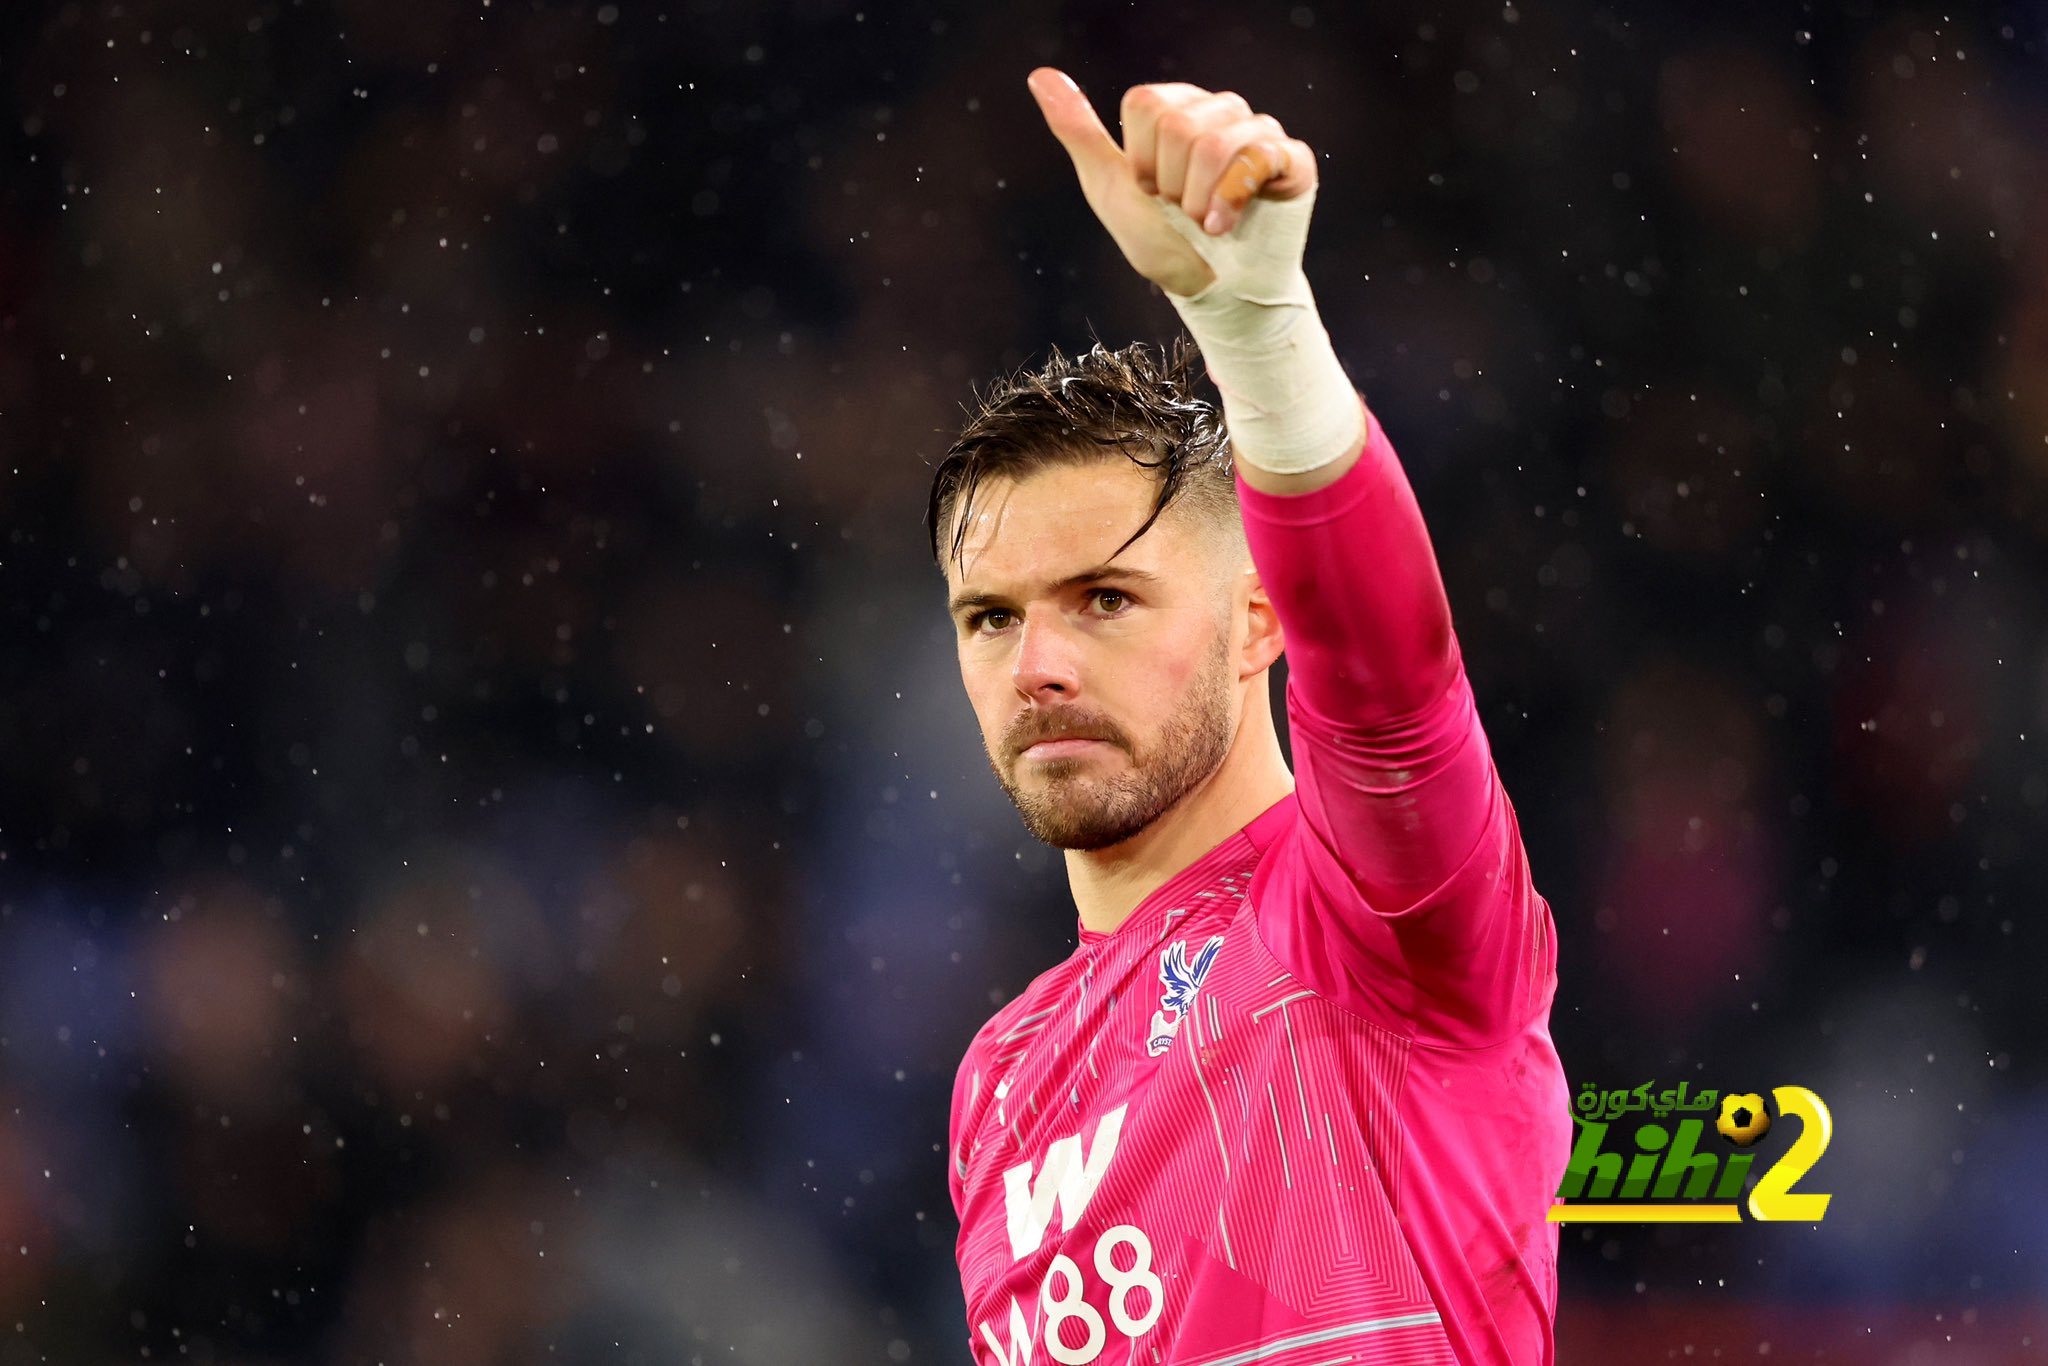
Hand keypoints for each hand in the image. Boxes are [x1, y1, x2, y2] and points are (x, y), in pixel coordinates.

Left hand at [1026, 68, 1316, 296]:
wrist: (1213, 294)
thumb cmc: (1165, 243)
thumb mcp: (1110, 188)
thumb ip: (1077, 131)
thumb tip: (1040, 76)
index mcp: (1178, 109)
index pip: (1146, 103)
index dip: (1140, 160)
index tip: (1152, 191)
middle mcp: (1220, 110)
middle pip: (1178, 123)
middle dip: (1170, 184)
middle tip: (1182, 211)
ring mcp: (1258, 131)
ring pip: (1213, 142)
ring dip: (1198, 200)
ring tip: (1205, 222)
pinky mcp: (1291, 159)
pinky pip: (1257, 156)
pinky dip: (1230, 200)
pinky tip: (1226, 225)